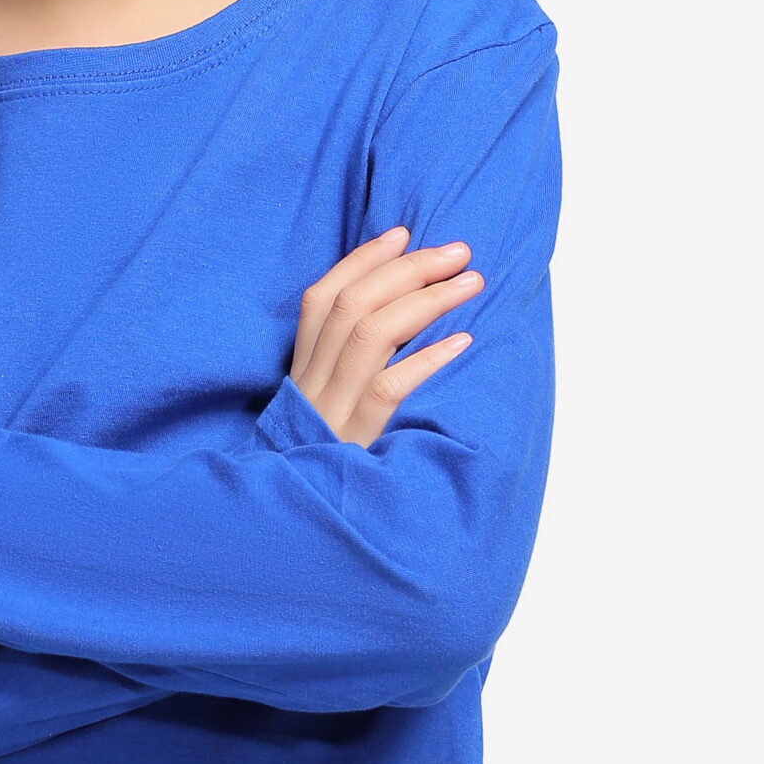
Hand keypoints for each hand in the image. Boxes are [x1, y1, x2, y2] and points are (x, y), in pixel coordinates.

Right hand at [290, 228, 482, 447]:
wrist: (292, 530)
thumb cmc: (319, 464)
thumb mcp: (320, 411)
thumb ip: (342, 368)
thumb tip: (398, 317)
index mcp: (300, 371)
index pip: (322, 299)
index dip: (363, 261)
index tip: (403, 232)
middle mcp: (311, 385)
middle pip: (353, 307)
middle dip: (407, 269)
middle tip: (458, 251)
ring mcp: (331, 412)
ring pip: (371, 337)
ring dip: (426, 301)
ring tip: (471, 283)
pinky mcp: (354, 442)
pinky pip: (389, 389)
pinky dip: (426, 360)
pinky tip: (462, 342)